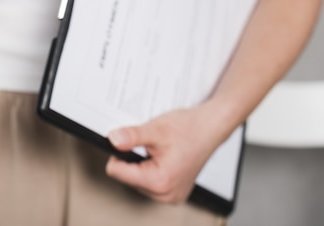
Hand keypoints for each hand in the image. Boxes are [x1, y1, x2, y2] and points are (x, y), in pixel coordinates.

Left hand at [105, 106, 220, 203]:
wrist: (210, 128)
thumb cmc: (190, 128)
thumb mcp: (156, 129)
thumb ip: (131, 136)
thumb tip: (112, 139)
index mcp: (159, 182)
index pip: (116, 172)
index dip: (118, 153)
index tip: (128, 142)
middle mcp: (165, 195)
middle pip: (126, 177)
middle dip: (133, 158)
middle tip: (150, 146)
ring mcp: (170, 196)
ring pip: (136, 180)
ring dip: (142, 164)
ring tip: (158, 151)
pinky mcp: (172, 192)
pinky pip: (148, 183)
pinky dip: (151, 169)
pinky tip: (163, 158)